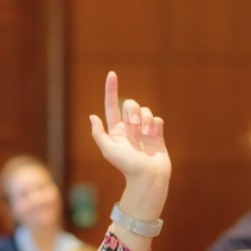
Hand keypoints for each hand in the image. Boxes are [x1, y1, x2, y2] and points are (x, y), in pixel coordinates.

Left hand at [90, 72, 170, 222]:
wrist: (148, 177)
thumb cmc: (127, 166)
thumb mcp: (108, 150)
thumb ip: (99, 134)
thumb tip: (92, 116)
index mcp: (116, 131)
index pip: (111, 106)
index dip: (111, 89)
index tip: (112, 74)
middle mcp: (129, 129)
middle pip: (130, 104)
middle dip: (133, 109)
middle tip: (134, 123)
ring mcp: (144, 131)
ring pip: (145, 110)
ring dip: (146, 118)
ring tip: (146, 133)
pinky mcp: (157, 134)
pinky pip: (157, 118)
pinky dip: (156, 124)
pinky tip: (154, 135)